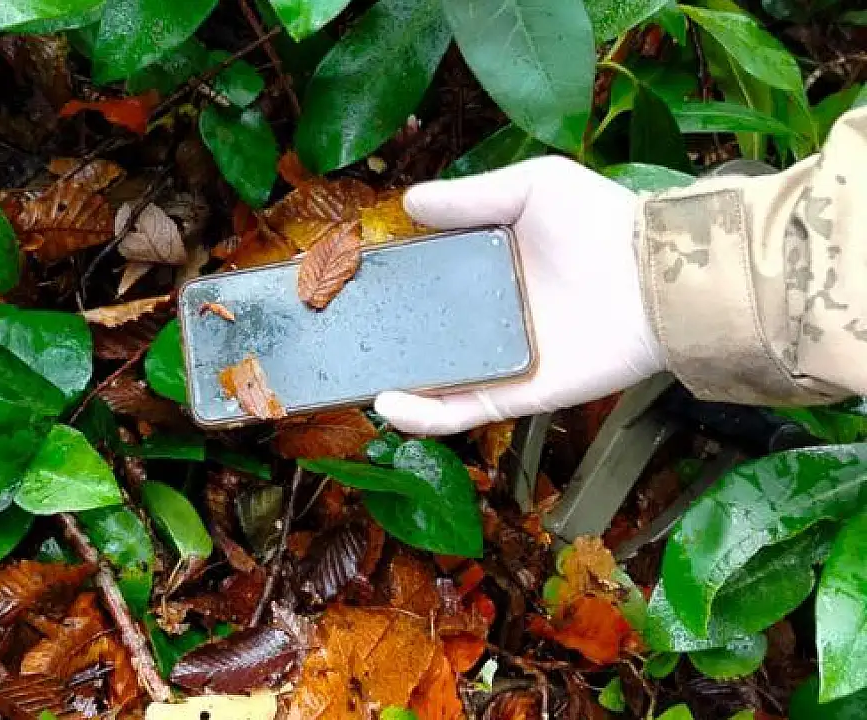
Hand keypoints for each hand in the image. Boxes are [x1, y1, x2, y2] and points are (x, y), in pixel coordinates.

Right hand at [373, 156, 665, 434]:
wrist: (660, 278)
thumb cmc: (601, 222)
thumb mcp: (533, 187)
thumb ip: (470, 197)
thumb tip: (406, 202)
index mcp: (490, 268)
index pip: (428, 279)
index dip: (390, 282)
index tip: (348, 281)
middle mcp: (490, 317)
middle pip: (421, 332)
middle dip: (376, 336)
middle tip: (332, 333)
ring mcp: (501, 360)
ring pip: (432, 378)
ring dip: (390, 380)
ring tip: (347, 375)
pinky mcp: (517, 395)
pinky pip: (462, 411)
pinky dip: (424, 416)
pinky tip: (388, 403)